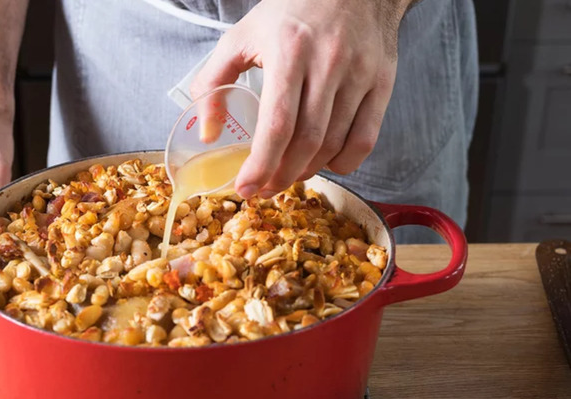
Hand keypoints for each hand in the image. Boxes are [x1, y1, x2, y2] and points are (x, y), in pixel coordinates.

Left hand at [191, 0, 410, 198]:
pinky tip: (324, 163)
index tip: (246, 188)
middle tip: (264, 189)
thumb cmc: (292, 13)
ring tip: (287, 177)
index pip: (277, 124)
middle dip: (281, 175)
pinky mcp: (382, 83)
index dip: (261, 164)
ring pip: (334, 144)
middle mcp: (328, 64)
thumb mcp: (242, 35)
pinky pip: (366, 139)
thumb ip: (213, 82)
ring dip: (308, 171)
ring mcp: (359, 75)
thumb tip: (207, 133)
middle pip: (306, 141)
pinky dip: (344, 162)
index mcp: (289, 51)